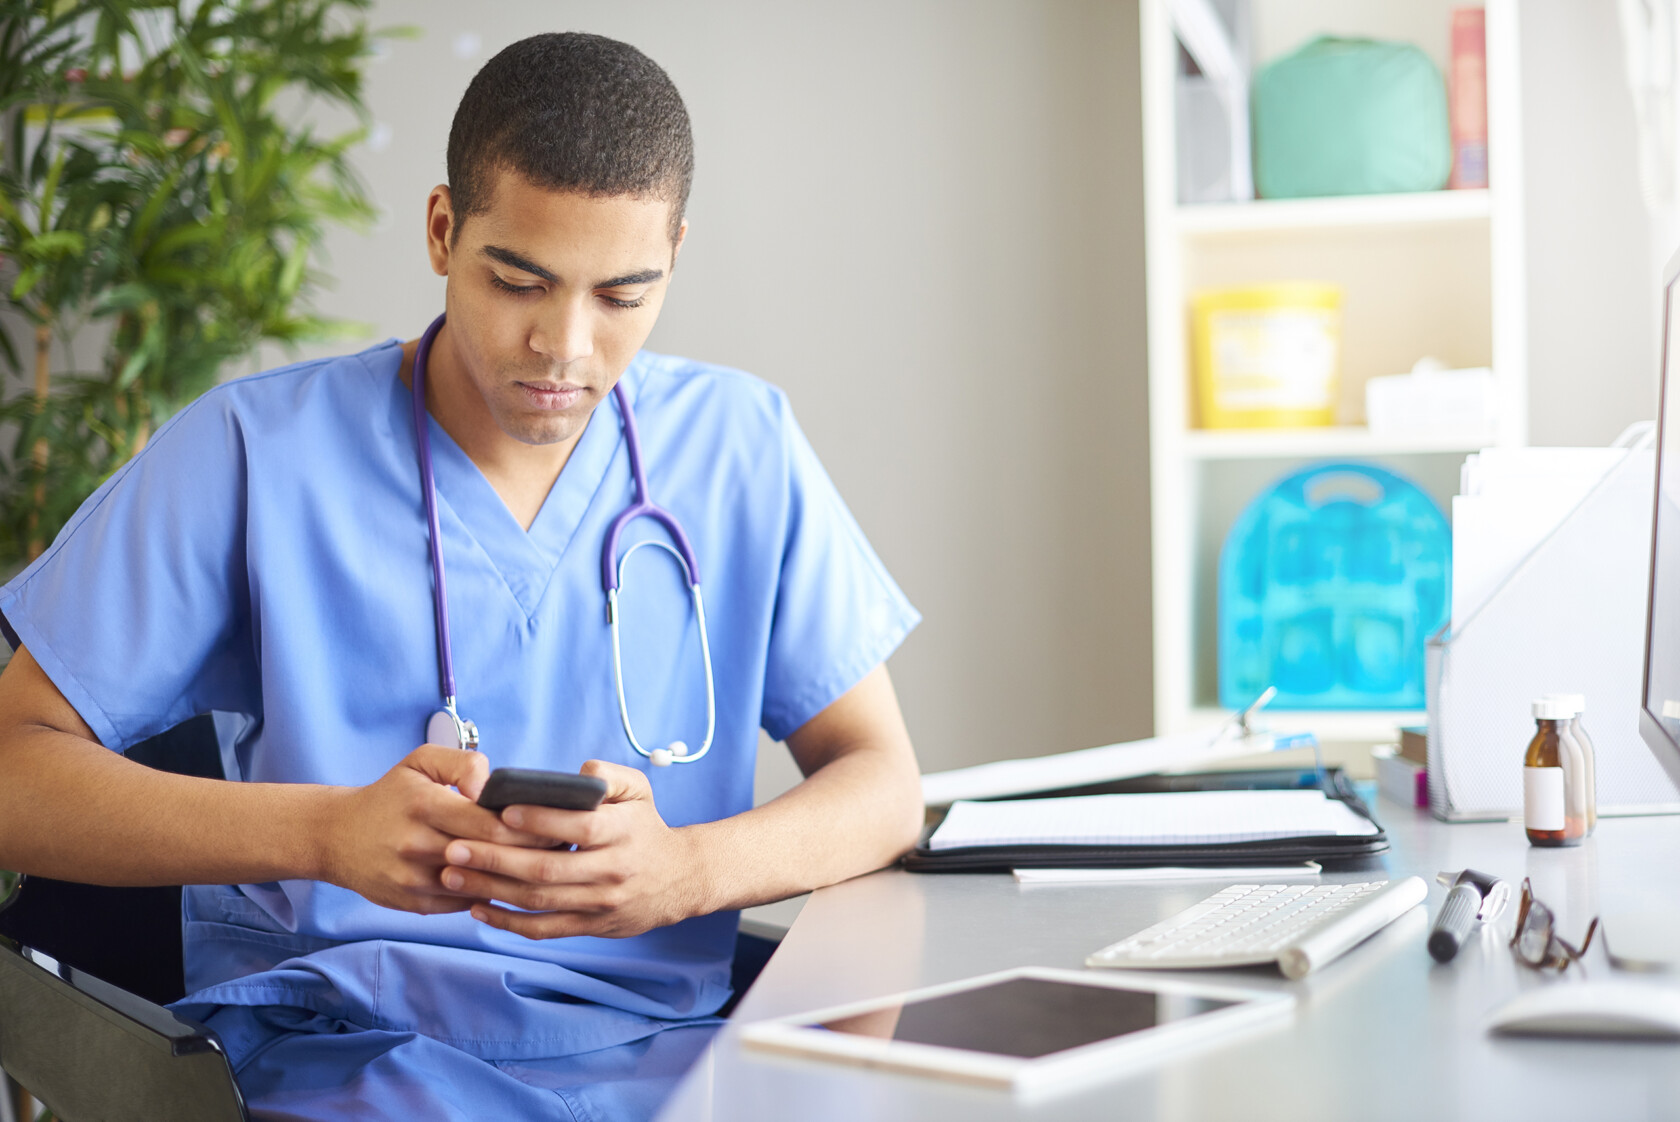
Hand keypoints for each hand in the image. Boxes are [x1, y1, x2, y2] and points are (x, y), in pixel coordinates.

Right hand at [320, 745, 551, 914]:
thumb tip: (493, 787)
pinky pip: (464, 902)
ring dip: (514, 877)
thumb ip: (463, 763)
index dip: (528, 826)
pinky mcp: (413, 904)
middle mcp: (417, 845)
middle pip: (490, 855)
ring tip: (545, 866)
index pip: (490, 822)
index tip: (557, 823)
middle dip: (531, 852)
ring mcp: (413, 880)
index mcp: (424, 805)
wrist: (335, 836)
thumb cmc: (390, 795)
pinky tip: (512, 883)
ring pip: (479, 884)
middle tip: (563, 846)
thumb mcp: (420, 761)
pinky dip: (489, 893)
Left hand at [439, 759, 704, 938]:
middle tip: (453, 849)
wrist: (678, 879)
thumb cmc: (645, 828)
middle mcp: (612, 870)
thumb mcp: (640, 791)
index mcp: (623, 831)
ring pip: (539, 901)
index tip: (501, 812)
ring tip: (452, 876)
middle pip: (548, 869)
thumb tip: (581, 772)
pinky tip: (478, 909)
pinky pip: (544, 929)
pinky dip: (508, 923)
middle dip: (495, 860)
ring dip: (491, 890)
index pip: (580, 827)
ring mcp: (600, 903)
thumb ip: (611, 775)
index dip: (541, 821)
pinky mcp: (591, 927)